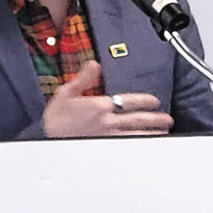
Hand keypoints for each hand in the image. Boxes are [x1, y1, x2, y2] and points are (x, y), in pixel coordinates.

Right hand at [43, 60, 173, 137]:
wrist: (45, 139)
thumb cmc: (55, 119)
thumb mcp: (65, 92)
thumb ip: (83, 78)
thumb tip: (94, 65)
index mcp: (100, 105)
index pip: (128, 101)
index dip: (145, 100)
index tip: (155, 101)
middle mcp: (107, 121)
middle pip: (137, 119)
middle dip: (155, 118)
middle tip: (167, 119)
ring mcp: (107, 136)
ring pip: (136, 135)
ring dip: (152, 133)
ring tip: (164, 134)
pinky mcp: (104, 148)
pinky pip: (127, 147)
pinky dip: (139, 145)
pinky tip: (147, 146)